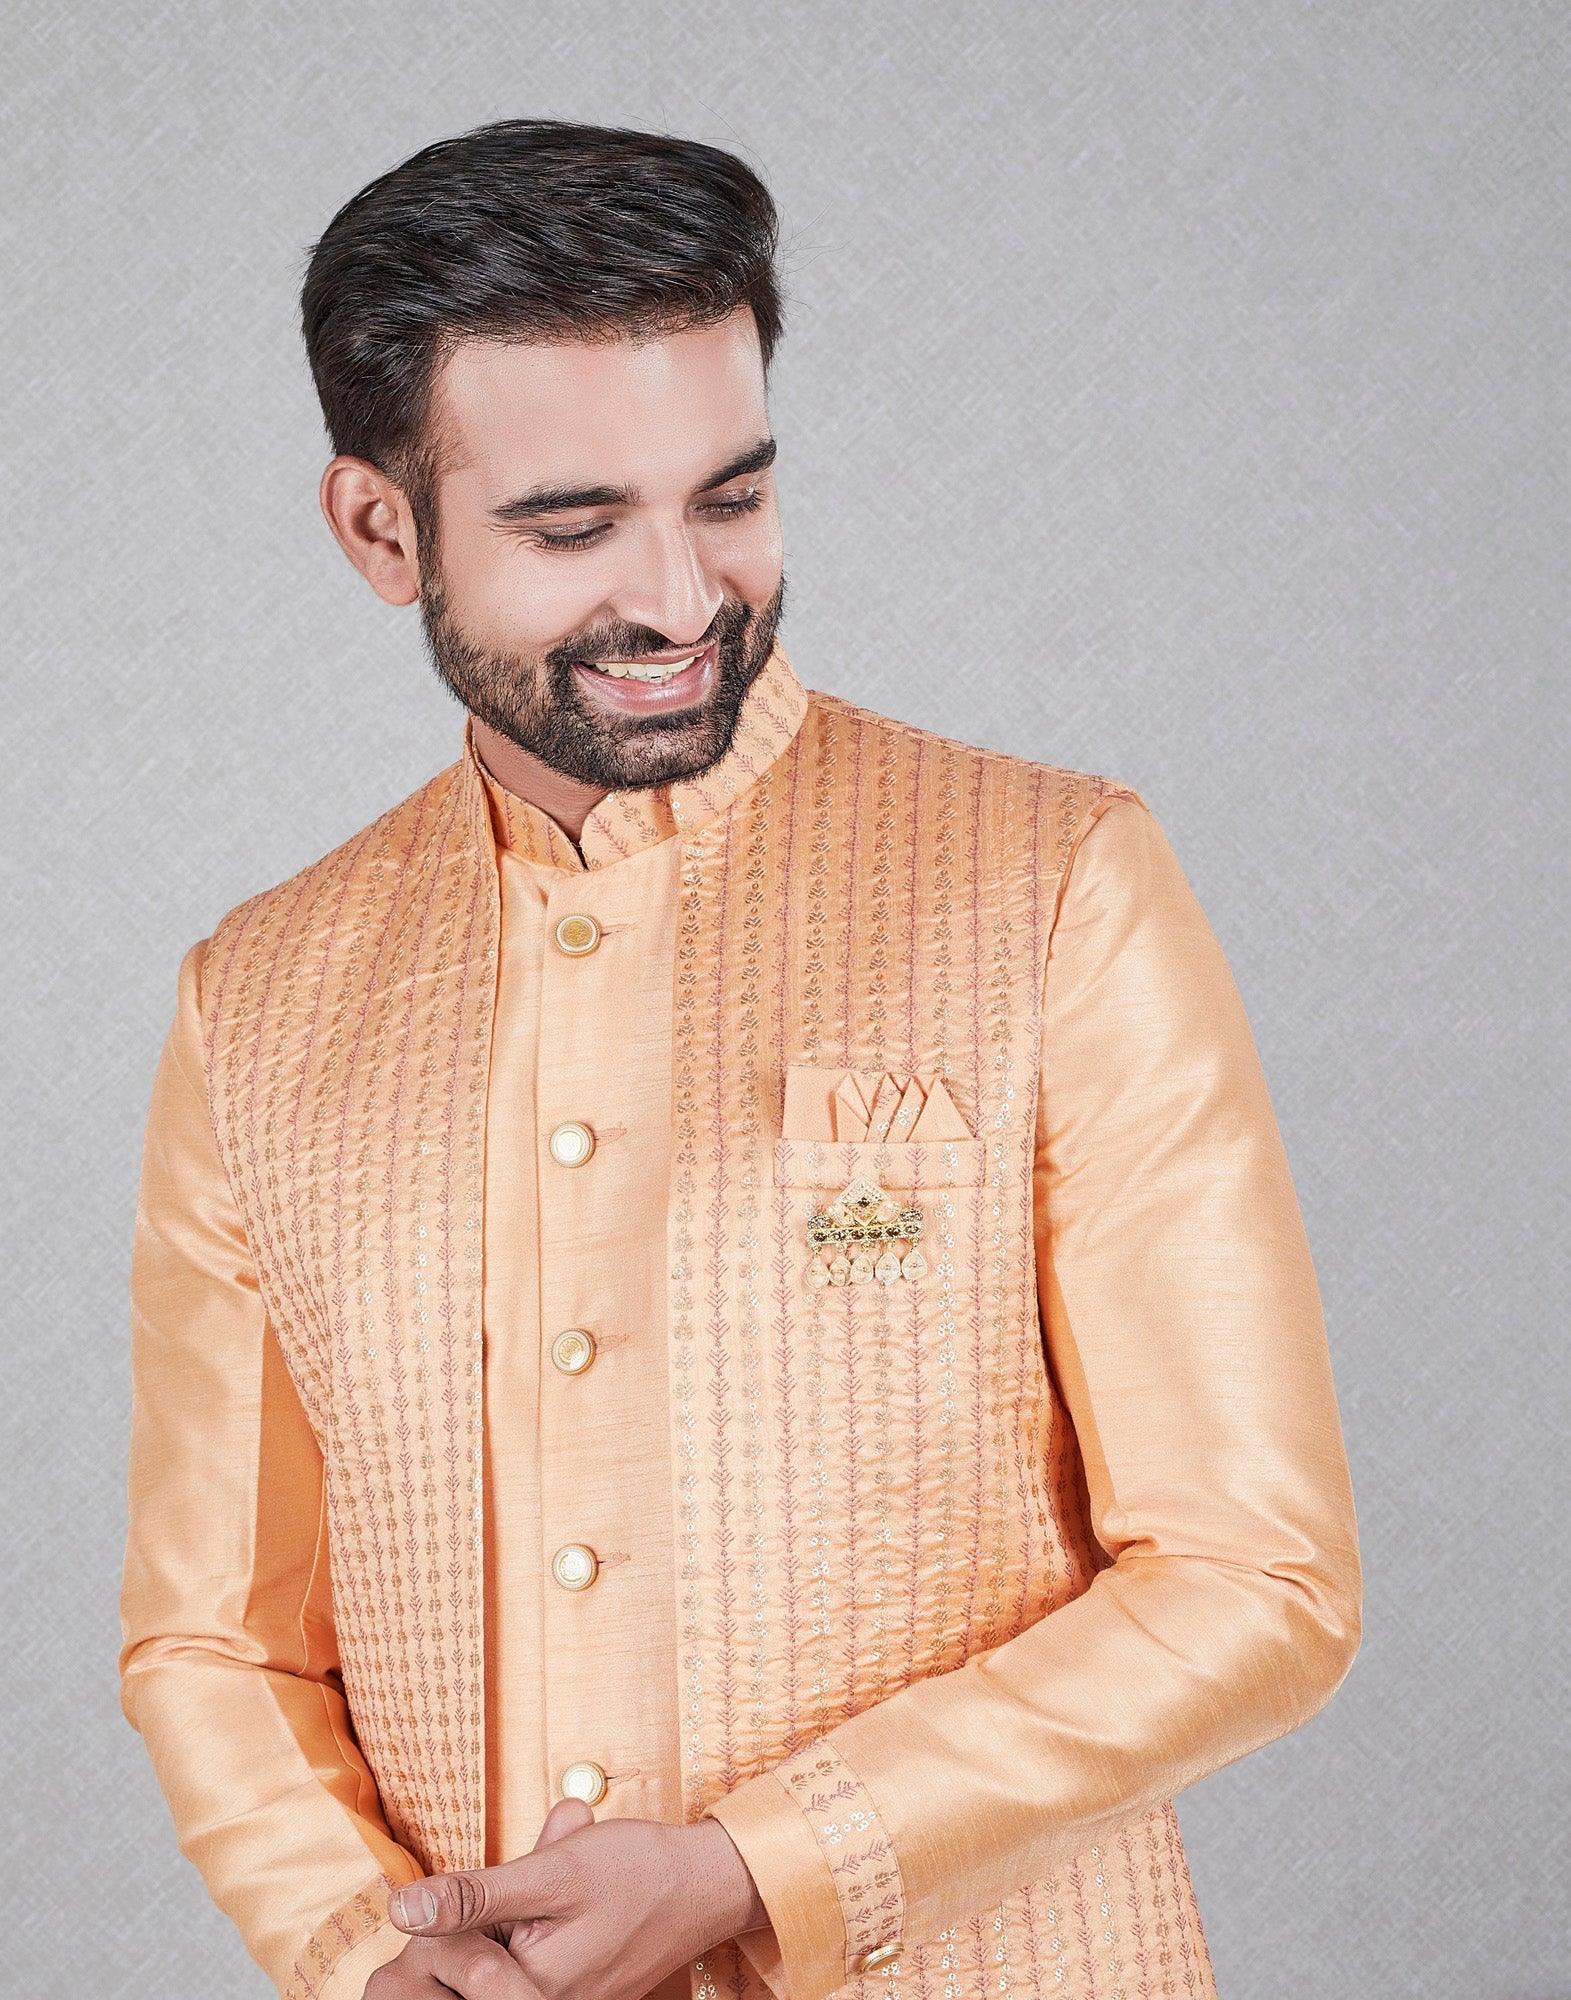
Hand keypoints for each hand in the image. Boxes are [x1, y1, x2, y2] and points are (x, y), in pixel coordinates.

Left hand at [371, 1799, 766, 1998]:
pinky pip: (527, 1960)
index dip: (449, 1913)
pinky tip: (569, 1900)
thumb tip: (401, 1909)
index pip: (443, 1963)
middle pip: (469, 1966)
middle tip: (536, 1882)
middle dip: (485, 1913)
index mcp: (528, 1993)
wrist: (708, 1883)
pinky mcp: (572, 1994)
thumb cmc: (638, 1872)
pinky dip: (534, 1923)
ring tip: (562, 1887)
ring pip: (499, 1956)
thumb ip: (474, 1895)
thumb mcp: (552, 1872)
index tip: (491, 1884)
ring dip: (511, 1913)